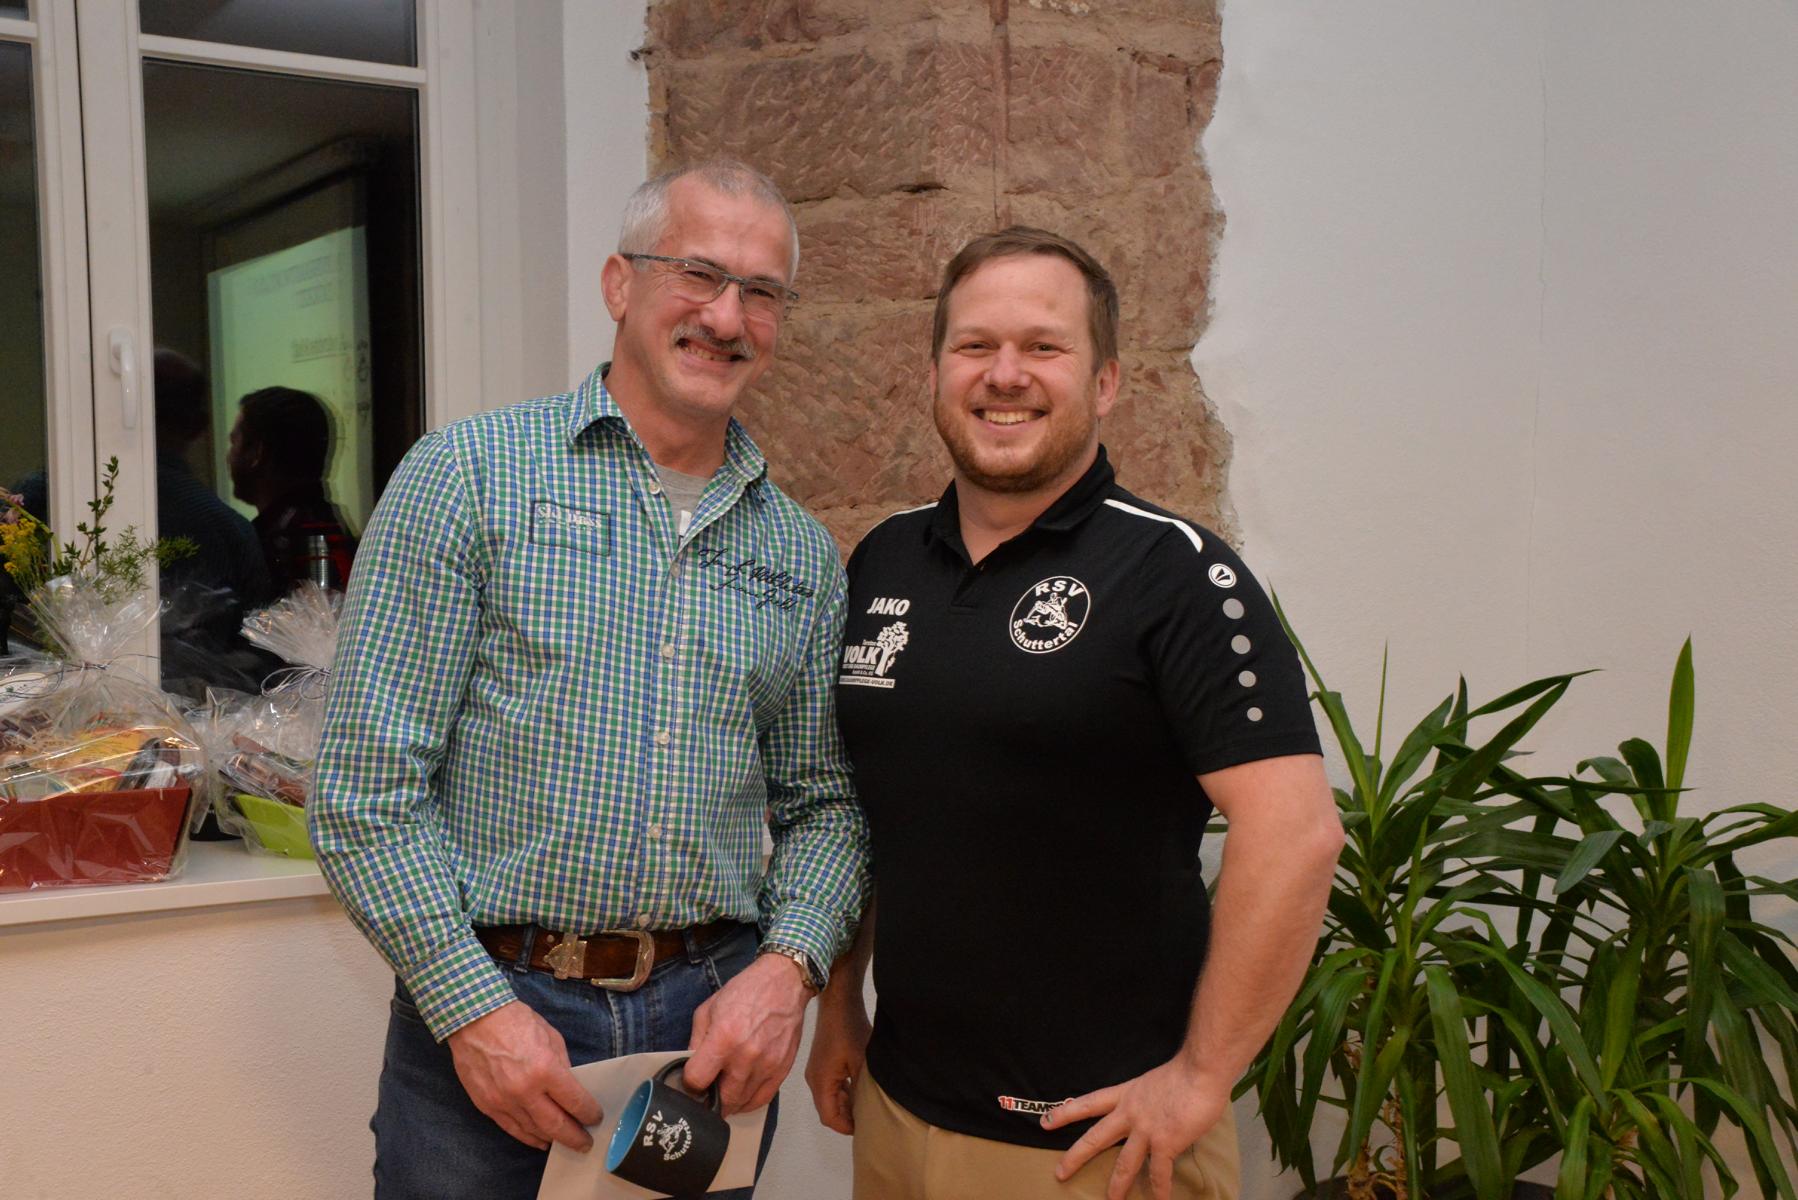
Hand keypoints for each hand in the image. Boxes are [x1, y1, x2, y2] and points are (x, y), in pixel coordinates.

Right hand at [446, 1000, 603, 1151]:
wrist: (473, 1020)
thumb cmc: (515, 1021)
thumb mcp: (551, 1037)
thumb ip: (562, 1065)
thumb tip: (571, 1088)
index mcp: (545, 1069)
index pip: (574, 1102)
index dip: (589, 1113)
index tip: (595, 1118)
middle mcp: (525, 1091)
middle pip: (556, 1125)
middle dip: (575, 1137)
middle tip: (585, 1143)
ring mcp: (504, 1101)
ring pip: (534, 1131)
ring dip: (552, 1139)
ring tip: (565, 1142)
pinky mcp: (487, 1106)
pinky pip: (511, 1129)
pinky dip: (528, 1137)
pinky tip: (540, 1141)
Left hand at [683, 952, 810, 1114]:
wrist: (785, 983)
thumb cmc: (746, 991)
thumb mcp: (709, 1009)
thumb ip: (697, 1040)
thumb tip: (690, 1066)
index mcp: (724, 1038)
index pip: (697, 1080)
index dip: (690, 1083)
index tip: (691, 1080)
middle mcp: (746, 1056)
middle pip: (721, 1099)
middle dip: (710, 1099)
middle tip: (706, 1092)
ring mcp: (767, 1066)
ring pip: (741, 1103)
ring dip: (729, 1103)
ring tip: (723, 1094)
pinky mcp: (782, 1070)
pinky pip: (762, 1099)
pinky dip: (748, 1103)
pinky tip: (741, 1096)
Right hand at [804, 990, 870, 1133]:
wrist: (838, 1001)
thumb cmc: (850, 1031)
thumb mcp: (861, 1062)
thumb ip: (862, 1088)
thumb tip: (867, 1110)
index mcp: (821, 1083)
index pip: (829, 1117)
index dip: (846, 1127)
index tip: (864, 1129)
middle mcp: (814, 1080)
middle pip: (828, 1109)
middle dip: (847, 1117)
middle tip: (868, 1119)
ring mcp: (816, 1070)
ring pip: (829, 1097)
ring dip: (845, 1104)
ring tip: (866, 1106)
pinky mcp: (820, 1062)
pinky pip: (830, 1085)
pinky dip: (842, 1092)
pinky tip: (858, 1089)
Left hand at [1043, 1056, 1227, 1199]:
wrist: (1199, 1072)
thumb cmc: (1184, 1072)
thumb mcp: (1153, 1083)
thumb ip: (1148, 1101)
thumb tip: (1155, 1113)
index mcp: (1125, 1094)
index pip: (1088, 1103)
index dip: (1065, 1113)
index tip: (1045, 1122)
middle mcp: (1130, 1113)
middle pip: (1095, 1137)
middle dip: (1076, 1157)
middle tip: (1059, 1173)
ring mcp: (1146, 1130)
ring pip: (1124, 1163)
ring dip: (1117, 1184)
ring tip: (1111, 1199)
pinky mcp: (1165, 1143)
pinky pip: (1159, 1172)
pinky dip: (1160, 1189)